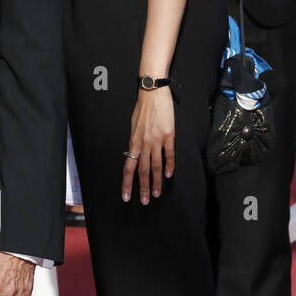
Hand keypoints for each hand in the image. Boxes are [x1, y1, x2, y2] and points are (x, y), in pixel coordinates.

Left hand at [126, 86, 173, 203]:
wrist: (152, 94)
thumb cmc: (143, 109)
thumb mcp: (134, 126)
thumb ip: (136, 142)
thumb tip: (135, 153)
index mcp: (133, 141)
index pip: (128, 166)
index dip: (127, 182)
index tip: (126, 195)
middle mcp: (143, 143)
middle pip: (141, 170)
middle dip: (142, 187)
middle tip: (143, 201)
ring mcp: (156, 140)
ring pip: (155, 166)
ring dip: (155, 182)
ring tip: (156, 194)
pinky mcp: (168, 136)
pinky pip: (169, 155)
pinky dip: (169, 166)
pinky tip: (168, 175)